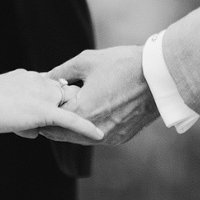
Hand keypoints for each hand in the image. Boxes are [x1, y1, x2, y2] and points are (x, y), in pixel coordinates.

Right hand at [0, 70, 103, 141]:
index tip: (56, 106)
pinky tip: (99, 136)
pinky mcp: (45, 111)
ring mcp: (44, 96)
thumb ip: (22, 115)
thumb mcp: (4, 106)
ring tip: (72, 129)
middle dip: (62, 111)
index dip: (56, 99)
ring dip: (73, 118)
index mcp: (31, 77)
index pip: (52, 87)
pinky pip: (71, 120)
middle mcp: (42, 82)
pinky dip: (86, 128)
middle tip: (51, 122)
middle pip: (63, 97)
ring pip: (66, 108)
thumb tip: (34, 132)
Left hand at [42, 46, 157, 145]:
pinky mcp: (121, 138)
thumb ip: (61, 72)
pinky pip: (97, 136)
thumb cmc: (124, 64)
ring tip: (67, 109)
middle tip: (48, 109)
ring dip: (72, 126)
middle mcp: (95, 131)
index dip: (43, 112)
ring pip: (80, 137)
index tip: (37, 104)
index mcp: (83, 113)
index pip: (51, 121)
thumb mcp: (86, 61)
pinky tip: (89, 112)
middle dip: (55, 121)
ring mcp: (110, 137)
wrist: (161, 76)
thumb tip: (45, 78)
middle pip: (63, 133)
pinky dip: (90, 127)